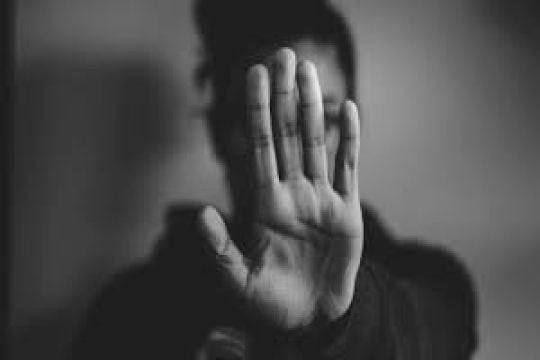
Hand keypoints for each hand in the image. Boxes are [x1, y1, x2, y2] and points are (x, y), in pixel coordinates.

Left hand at [199, 48, 362, 330]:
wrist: (308, 319)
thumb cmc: (269, 302)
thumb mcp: (237, 279)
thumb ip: (220, 248)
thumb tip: (202, 214)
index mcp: (265, 204)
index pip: (260, 147)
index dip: (257, 111)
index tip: (253, 75)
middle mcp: (293, 192)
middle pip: (288, 134)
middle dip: (284, 95)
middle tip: (283, 55)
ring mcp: (321, 198)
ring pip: (317, 142)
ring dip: (313, 106)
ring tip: (308, 71)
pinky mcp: (347, 211)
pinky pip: (349, 168)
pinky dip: (350, 140)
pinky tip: (348, 110)